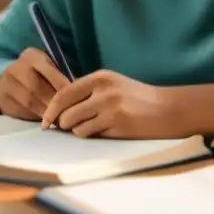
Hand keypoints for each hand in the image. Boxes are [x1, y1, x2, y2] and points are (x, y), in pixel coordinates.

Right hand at [0, 48, 71, 120]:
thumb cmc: (37, 74)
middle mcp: (17, 67)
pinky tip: (46, 121)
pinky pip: (21, 109)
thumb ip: (59, 76)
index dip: (62, 86)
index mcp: (32, 56)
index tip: (75, 98)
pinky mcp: (4, 98)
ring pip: (29, 101)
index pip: (49, 71)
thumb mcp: (47, 67)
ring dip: (46, 112)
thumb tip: (77, 92)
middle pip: (37, 87)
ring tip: (59, 119)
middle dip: (54, 101)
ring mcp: (8, 83)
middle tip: (68, 112)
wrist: (7, 79)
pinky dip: (35, 116)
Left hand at [40, 70, 179, 138]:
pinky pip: (90, 134)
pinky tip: (107, 131)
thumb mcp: (114, 85)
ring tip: (95, 127)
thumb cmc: (139, 99)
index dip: (51, 110)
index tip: (46, 121)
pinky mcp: (117, 124)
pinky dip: (93, 136)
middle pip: (66, 112)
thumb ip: (89, 92)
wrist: (168, 109)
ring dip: (79, 131)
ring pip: (76, 126)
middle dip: (64, 124)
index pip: (64, 93)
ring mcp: (110, 107)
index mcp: (100, 77)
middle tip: (71, 128)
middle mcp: (103, 90)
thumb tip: (60, 109)